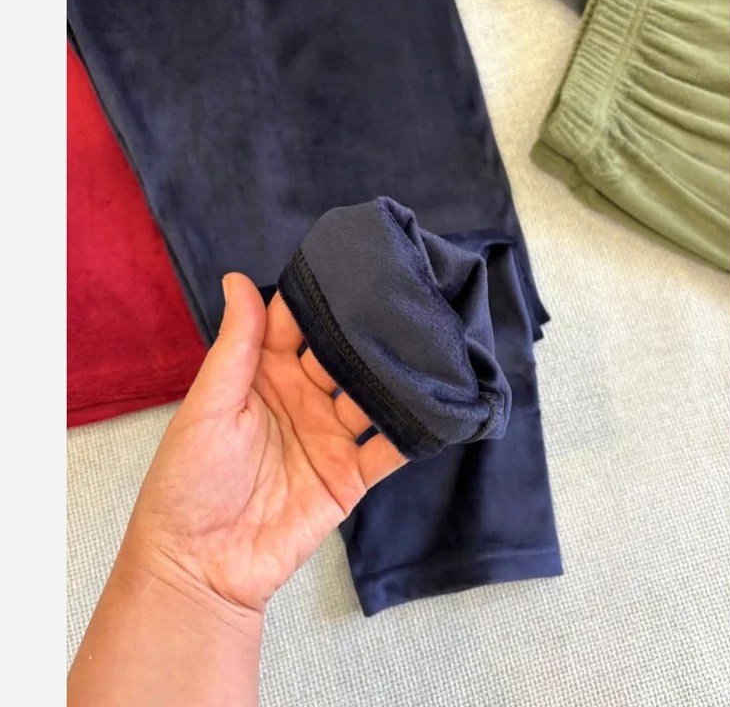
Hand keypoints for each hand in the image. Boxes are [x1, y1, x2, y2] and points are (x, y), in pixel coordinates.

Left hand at [124, 272, 406, 617]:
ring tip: (432, 342)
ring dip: (397, 375)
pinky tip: (442, 405)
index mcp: (264, 376)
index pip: (296, 324)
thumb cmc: (190, 479)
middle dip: (368, 329)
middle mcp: (303, 399)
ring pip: (373, 395)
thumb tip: (237, 278)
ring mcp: (330, 436)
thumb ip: (236, 345)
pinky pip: (390, 448)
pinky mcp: (351, 476)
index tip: (351, 260)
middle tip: (406, 294)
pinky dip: (414, 430)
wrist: (201, 566)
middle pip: (342, 355)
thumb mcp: (210, 405)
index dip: (319, 295)